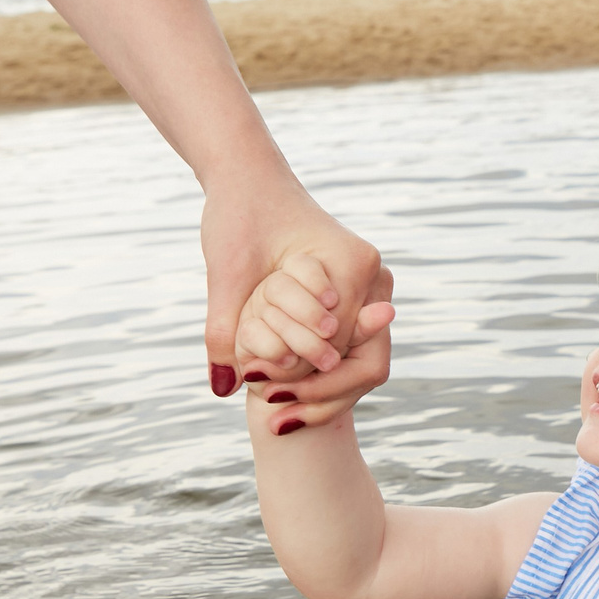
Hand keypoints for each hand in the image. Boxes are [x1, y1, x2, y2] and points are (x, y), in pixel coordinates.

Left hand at [201, 179, 390, 422]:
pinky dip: (320, 368)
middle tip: (274, 420)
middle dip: (322, 395)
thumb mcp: (227, 275)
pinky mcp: (354, 289)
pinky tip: (286, 390)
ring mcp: (370, 282)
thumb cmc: (237, 216)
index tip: (269, 403)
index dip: (312, 384)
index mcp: (354, 265)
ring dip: (322, 389)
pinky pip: (349, 341)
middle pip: (365, 361)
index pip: (347, 348)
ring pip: (361, 357)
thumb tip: (224, 389)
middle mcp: (374, 274)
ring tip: (275, 412)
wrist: (248, 179)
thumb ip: (226, 332)